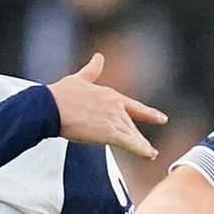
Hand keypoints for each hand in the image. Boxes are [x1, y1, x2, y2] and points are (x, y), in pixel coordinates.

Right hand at [48, 54, 165, 159]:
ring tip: (150, 154)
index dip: (149, 114)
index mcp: (111, 95)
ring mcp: (114, 120)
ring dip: (142, 146)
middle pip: (131, 125)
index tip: (161, 118)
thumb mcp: (80, 79)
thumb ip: (92, 70)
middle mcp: (116, 107)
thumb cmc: (61, 94)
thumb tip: (99, 57)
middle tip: (149, 148)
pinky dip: (141, 150)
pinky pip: (130, 143)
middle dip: (139, 137)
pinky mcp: (110, 133)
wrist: (51, 107)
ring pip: (133, 136)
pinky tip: (149, 155)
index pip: (134, 107)